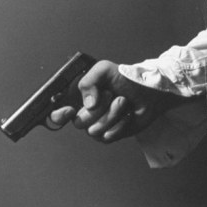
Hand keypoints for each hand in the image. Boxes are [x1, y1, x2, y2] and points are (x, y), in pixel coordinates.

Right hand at [49, 60, 182, 142]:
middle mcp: (85, 114)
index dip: (59, 115)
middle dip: (99, 109)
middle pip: (79, 122)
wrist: (149, 91)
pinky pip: (108, 137)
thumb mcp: (104, 70)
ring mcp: (97, 127)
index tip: (70, 110)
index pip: (57, 115)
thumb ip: (88, 81)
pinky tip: (128, 115)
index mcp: (78, 100)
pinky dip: (121, 125)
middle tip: (111, 95)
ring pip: (95, 130)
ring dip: (112, 115)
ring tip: (123, 103)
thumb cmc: (126, 78)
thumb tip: (88, 104)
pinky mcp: (110, 136)